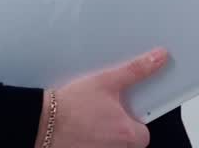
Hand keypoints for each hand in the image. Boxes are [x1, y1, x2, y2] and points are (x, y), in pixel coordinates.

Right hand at [38, 47, 167, 147]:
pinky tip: (80, 132)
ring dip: (104, 138)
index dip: (135, 123)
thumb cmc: (70, 105)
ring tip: (89, 122)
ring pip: (110, 147)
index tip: (125, 113)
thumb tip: (158, 59)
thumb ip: (136, 70)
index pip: (143, 134)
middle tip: (104, 115)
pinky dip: (90, 143)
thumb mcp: (107, 80)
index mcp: (125, 132)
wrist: (40, 121)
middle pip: (127, 144)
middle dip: (118, 131)